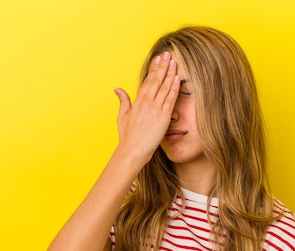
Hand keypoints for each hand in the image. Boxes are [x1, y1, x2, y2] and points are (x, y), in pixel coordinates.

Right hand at [114, 51, 180, 165]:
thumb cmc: (128, 137)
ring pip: (164, 87)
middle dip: (163, 66)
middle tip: (168, 54)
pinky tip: (177, 77)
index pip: (147, 81)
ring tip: (175, 61)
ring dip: (170, 73)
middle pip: (156, 80)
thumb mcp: (122, 117)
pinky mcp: (163, 117)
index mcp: (137, 102)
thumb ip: (123, 101)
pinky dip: (174, 87)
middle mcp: (146, 103)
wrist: (133, 151)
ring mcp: (155, 109)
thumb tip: (117, 89)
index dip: (154, 69)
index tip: (159, 59)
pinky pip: (170, 99)